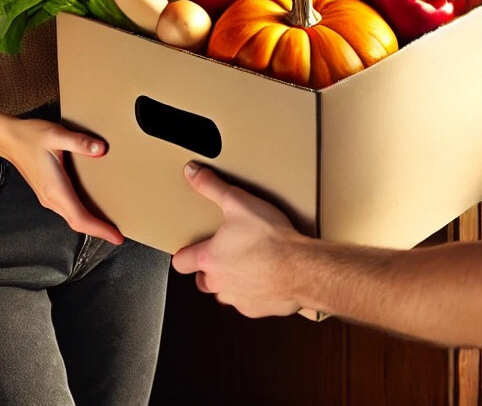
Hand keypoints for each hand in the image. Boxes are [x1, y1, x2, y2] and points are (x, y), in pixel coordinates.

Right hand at [0, 116, 123, 244]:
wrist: (8, 139)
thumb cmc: (29, 137)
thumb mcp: (56, 135)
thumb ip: (80, 143)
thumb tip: (101, 150)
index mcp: (55, 189)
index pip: (80, 218)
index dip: (100, 230)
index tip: (116, 237)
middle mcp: (51, 198)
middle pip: (78, 223)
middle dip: (99, 231)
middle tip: (118, 235)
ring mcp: (48, 197)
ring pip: (72, 218)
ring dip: (90, 224)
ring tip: (109, 225)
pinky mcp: (48, 192)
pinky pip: (68, 210)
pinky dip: (82, 216)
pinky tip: (92, 210)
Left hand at [171, 161, 304, 317]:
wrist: (301, 268)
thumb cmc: (271, 240)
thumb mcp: (239, 202)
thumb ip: (212, 187)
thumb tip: (192, 173)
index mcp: (209, 258)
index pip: (180, 262)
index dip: (183, 254)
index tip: (189, 248)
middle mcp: (219, 282)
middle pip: (201, 280)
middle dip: (209, 269)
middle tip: (224, 252)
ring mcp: (237, 297)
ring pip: (224, 293)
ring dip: (231, 281)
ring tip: (248, 262)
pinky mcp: (257, 308)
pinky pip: (248, 301)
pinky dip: (254, 291)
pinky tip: (266, 275)